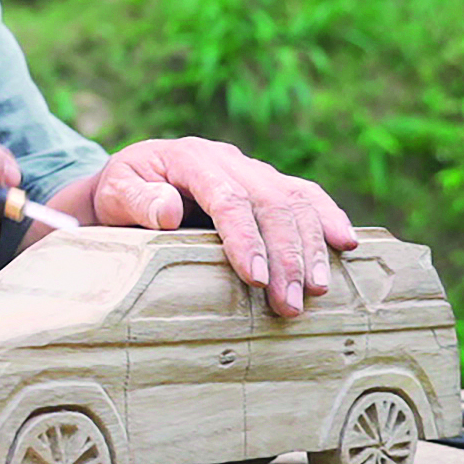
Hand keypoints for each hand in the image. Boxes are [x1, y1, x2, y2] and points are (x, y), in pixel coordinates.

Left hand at [91, 138, 356, 317]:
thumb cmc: (123, 193)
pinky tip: (347, 245)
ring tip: (317, 292)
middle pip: (270, 202)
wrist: (135, 178)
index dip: (245, 238)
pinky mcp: (269, 183)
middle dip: (285, 255)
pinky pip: (306, 195)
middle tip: (290, 305)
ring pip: (295, 200)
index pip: (227, 197)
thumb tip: (169, 212)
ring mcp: (254, 170)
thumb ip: (138, 200)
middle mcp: (230, 159)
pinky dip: (329, 217)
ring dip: (310, 248)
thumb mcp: (115, 193)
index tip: (257, 279)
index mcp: (192, 158)